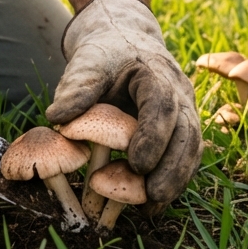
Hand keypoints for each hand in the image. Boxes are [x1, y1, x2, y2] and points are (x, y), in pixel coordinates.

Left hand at [45, 0, 202, 204]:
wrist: (123, 41)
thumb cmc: (104, 55)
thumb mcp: (87, 64)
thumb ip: (76, 88)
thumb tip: (55, 118)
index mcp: (155, 72)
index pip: (162, 104)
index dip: (152, 135)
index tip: (136, 163)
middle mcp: (179, 91)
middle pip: (186, 131)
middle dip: (171, 166)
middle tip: (152, 195)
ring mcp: (186, 109)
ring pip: (192, 147)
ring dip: (176, 179)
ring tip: (153, 207)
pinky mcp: (182, 127)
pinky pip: (186, 155)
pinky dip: (173, 178)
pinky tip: (153, 201)